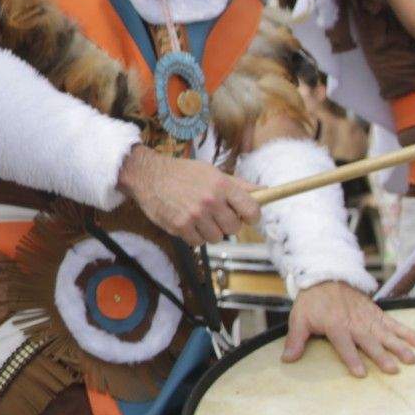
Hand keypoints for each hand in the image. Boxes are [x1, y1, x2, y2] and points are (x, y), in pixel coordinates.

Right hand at [118, 146, 257, 245]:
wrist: (149, 176)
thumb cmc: (183, 173)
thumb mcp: (212, 172)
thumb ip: (239, 184)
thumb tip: (265, 190)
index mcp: (222, 185)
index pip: (252, 210)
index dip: (252, 216)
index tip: (246, 216)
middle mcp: (210, 201)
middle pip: (234, 228)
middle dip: (228, 224)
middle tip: (217, 215)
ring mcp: (195, 215)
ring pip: (217, 237)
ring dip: (210, 231)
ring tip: (200, 219)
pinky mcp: (180, 226)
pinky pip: (198, 242)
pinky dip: (195, 236)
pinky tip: (188, 223)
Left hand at [283, 282, 414, 377]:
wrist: (326, 278)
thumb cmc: (312, 302)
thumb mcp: (299, 319)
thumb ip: (295, 340)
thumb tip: (287, 360)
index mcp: (335, 326)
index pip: (344, 345)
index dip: (352, 359)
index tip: (361, 374)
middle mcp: (355, 323)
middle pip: (370, 342)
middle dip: (381, 356)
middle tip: (393, 370)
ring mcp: (368, 318)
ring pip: (386, 334)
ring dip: (399, 346)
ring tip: (412, 359)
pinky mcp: (377, 313)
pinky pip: (394, 323)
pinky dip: (407, 332)